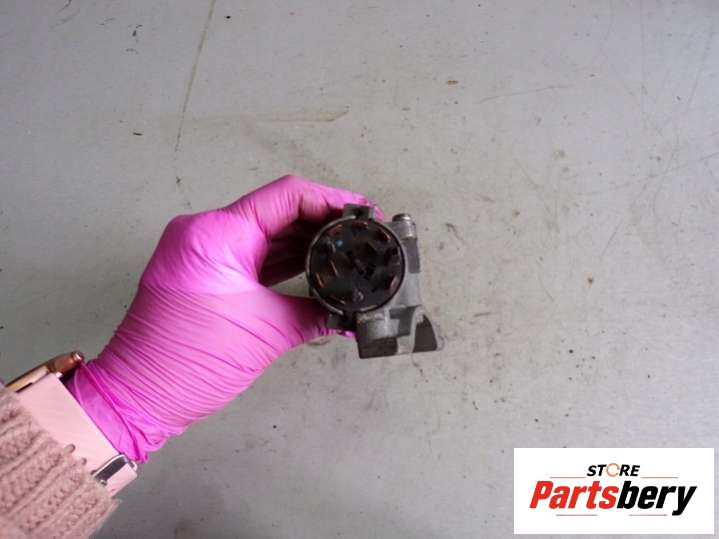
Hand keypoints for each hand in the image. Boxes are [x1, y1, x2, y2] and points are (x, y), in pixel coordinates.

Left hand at [67, 176, 381, 461]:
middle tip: (362, 233)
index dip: (330, 200)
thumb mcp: (266, 334)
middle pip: (278, 211)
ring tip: (347, 248)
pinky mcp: (207, 271)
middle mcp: (206, 232)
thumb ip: (316, 314)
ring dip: (305, 240)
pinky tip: (318, 264)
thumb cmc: (188, 363)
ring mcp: (204, 251)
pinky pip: (254, 253)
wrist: (140, 396)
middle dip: (322, 221)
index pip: (286, 197)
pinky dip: (284, 259)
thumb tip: (350, 312)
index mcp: (217, 235)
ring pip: (267, 232)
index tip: (361, 212)